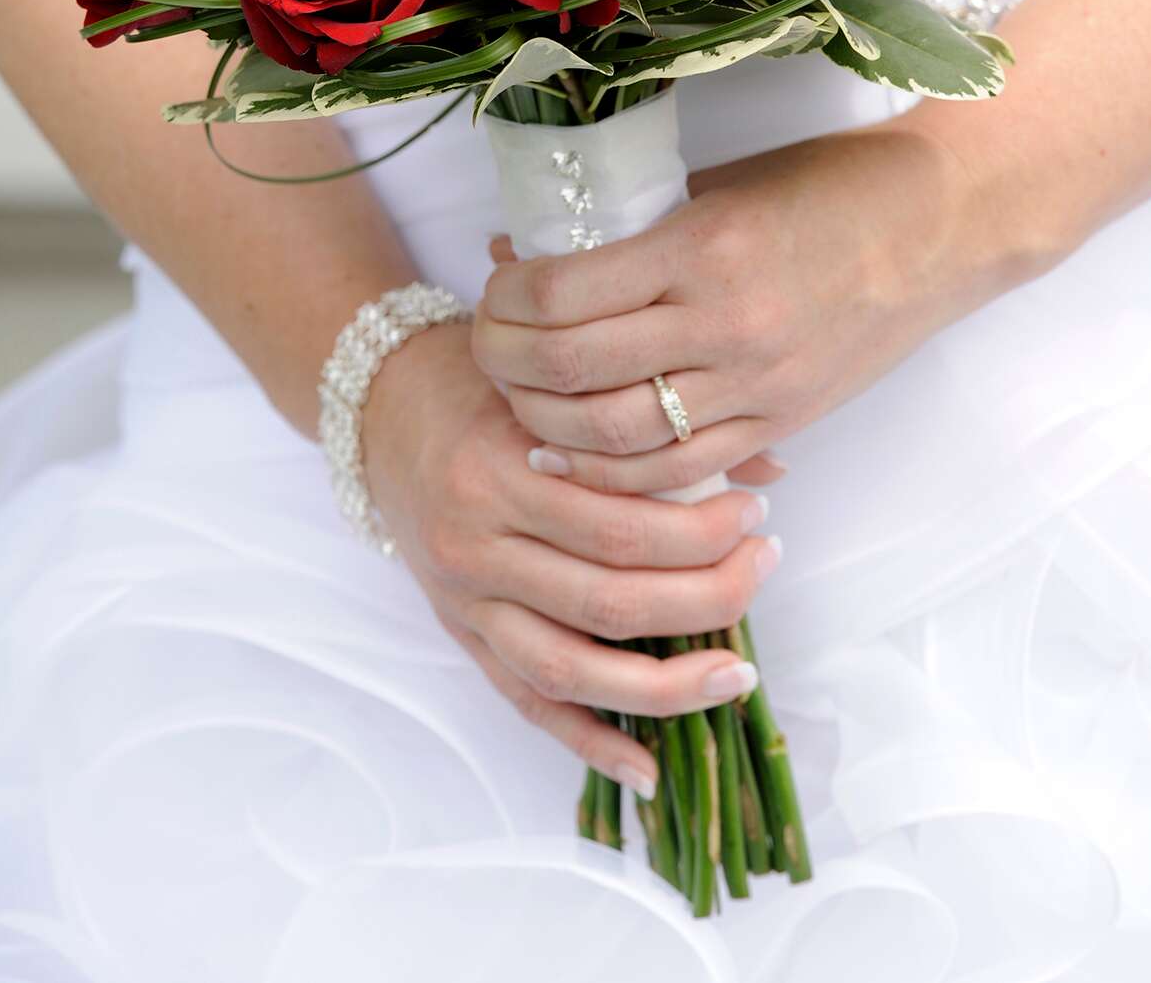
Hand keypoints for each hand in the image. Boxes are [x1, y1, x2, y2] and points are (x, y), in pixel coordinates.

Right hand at [364, 320, 782, 796]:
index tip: (758, 513)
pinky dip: (588, 741)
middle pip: (611, 599)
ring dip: (666, 685)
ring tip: (738, 674)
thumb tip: (769, 470)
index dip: (704, 530)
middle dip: (707, 596)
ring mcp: (465, 598)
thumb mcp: (556, 386)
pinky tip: (650, 767)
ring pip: (572, 667)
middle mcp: (478, 543)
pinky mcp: (460, 633)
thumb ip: (649, 428)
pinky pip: (526, 702)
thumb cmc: (479, 384)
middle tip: (765, 564)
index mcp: (503, 470)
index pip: (623, 524)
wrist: (381, 406)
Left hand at [473, 122, 997, 493]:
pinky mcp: (782, 421)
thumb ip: (624, 224)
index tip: (492, 289)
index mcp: (703, 246)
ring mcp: (756, 382)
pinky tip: (576, 454)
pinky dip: (612, 473)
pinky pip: (677, 471)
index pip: (561, 295)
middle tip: (486, 343)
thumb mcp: (720, 184)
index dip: (503, 300)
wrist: (945, 224)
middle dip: (503, 361)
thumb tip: (516, 253)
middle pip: (571, 370)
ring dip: (545, 421)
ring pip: (613, 437)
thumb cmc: (831, 185)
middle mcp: (724, 322)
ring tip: (520, 397)